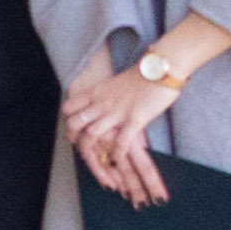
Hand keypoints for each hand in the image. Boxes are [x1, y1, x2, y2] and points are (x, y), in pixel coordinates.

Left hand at [63, 60, 184, 204]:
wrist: (161, 68)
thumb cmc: (143, 75)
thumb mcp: (116, 84)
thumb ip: (107, 96)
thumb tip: (104, 105)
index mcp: (96, 93)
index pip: (70, 108)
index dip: (69, 122)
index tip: (74, 132)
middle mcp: (102, 103)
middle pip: (76, 124)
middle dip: (75, 140)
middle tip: (82, 151)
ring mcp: (117, 112)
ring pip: (92, 134)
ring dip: (92, 151)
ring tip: (97, 161)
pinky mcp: (135, 119)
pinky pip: (121, 141)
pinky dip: (116, 154)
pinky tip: (117, 161)